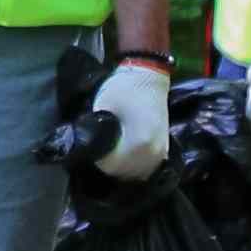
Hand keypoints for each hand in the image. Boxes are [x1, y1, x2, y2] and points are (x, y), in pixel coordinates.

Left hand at [93, 59, 171, 182]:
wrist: (150, 76)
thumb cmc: (124, 89)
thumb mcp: (101, 108)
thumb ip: (93, 132)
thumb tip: (84, 148)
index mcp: (139, 144)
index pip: (110, 166)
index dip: (97, 158)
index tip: (91, 147)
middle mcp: (153, 154)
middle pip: (123, 173)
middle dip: (108, 164)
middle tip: (98, 150)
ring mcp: (161, 153)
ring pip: (135, 173)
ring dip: (121, 168)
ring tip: (110, 152)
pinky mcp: (165, 150)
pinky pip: (146, 168)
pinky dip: (133, 166)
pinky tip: (124, 156)